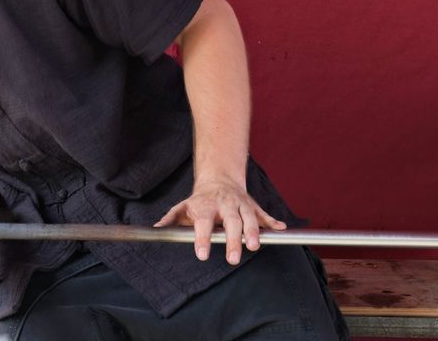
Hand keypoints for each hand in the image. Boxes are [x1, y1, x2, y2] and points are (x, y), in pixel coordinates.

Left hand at [153, 176, 285, 264]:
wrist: (219, 179)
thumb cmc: (199, 200)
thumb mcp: (183, 207)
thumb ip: (170, 219)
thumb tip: (156, 229)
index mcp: (206, 206)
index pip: (204, 222)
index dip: (203, 238)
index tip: (202, 254)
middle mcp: (225, 204)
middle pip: (231, 222)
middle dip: (233, 240)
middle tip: (233, 259)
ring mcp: (241, 205)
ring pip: (249, 218)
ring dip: (253, 232)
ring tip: (254, 246)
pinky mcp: (253, 207)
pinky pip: (264, 215)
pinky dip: (273, 222)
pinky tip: (281, 229)